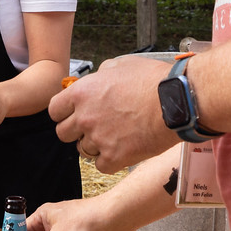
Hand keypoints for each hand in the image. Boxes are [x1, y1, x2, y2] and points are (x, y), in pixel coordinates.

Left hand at [49, 56, 176, 170]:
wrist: (176, 101)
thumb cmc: (152, 80)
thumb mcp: (120, 65)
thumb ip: (101, 74)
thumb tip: (97, 79)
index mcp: (82, 93)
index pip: (54, 110)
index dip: (64, 113)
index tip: (74, 114)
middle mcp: (85, 118)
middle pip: (63, 134)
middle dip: (76, 131)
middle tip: (94, 127)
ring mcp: (98, 140)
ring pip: (82, 151)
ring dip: (94, 146)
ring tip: (114, 137)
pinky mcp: (114, 158)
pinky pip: (100, 166)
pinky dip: (109, 161)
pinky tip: (122, 150)